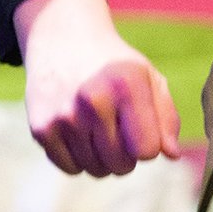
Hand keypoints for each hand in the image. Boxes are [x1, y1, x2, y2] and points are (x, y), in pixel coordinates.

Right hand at [15, 0, 181, 178]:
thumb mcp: (149, 78)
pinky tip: (78, 132)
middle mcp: (93, 100)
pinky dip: (78, 159)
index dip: (148, 144)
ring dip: (102, 158)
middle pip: (122, 166)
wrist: (62, 40)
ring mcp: (64, 116)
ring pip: (96, 171)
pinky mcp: (41, 128)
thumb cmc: (114, 66)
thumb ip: (167, 117)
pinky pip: (71, 168)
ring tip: (98, 128)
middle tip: (119, 129)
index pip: (147, 151)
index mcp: (126, 86)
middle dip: (126, 155)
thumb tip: (172, 155)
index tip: (140, 127)